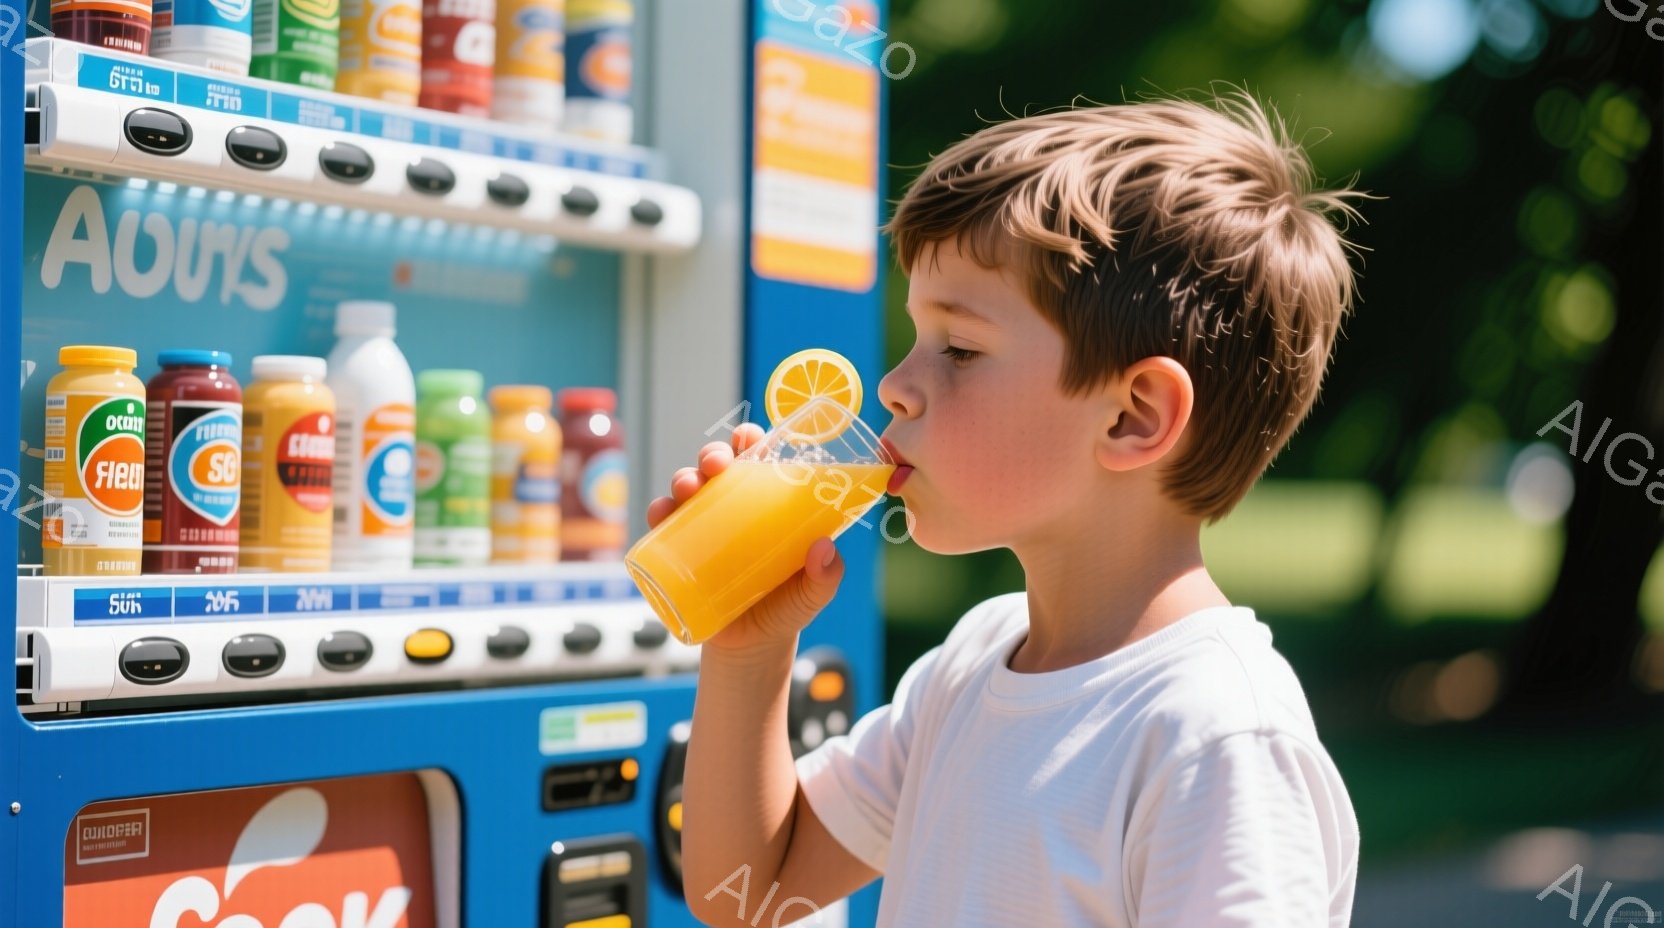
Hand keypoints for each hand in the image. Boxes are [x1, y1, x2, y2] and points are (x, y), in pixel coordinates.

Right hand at [645, 423, 844, 654]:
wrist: (754, 646)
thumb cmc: (788, 606)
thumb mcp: (813, 592)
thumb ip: (826, 575)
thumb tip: (824, 549)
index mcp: (766, 503)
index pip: (757, 459)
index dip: (750, 439)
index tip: (749, 437)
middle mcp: (732, 507)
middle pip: (718, 466)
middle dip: (713, 454)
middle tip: (717, 465)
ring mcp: (704, 527)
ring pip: (687, 487)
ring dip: (684, 477)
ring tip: (688, 488)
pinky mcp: (680, 552)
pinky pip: (664, 524)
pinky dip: (659, 511)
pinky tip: (661, 513)